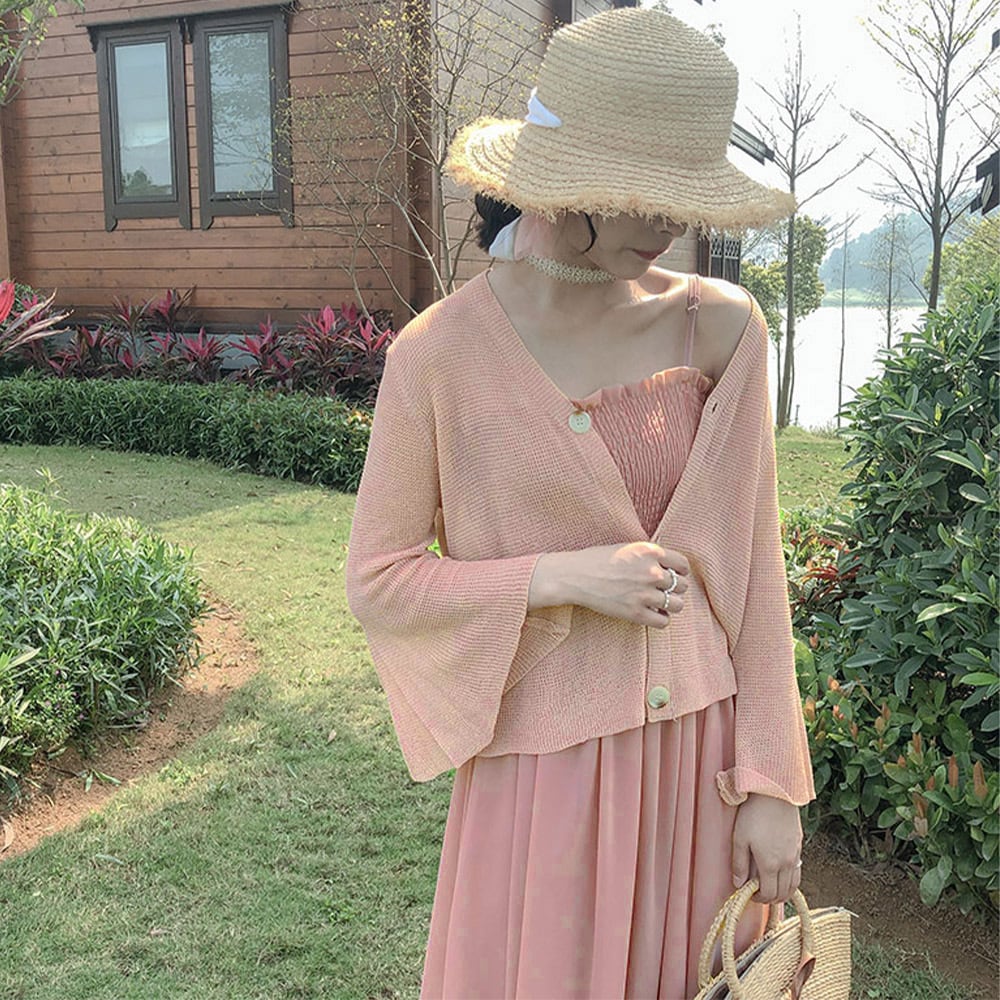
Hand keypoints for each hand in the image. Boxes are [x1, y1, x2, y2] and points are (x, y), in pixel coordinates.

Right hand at [529, 542, 688, 626]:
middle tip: (660, 590)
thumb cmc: (597, 559)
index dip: (679, 572)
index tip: (671, 576)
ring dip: (669, 605)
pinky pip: (664, 621)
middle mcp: (652, 572)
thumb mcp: (627, 548)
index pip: (683, 565)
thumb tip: (669, 568)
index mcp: (651, 552)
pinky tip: (650, 613)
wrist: (574, 576)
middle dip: (673, 589)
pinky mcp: (636, 613)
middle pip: (683, 586)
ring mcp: (645, 593)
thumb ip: (650, 555)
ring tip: (657, 603)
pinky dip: (660, 619)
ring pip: (677, 605)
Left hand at [731, 793, 802, 903]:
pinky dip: (791, 879)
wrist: (775, 794)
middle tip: (759, 891)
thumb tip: (739, 884)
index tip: (751, 894)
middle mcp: (786, 864)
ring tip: (770, 885)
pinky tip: (781, 872)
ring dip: (783, 891)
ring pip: (793, 885)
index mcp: (770, 864)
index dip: (759, 899)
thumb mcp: (740, 838)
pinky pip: (798, 871)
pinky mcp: (799, 846)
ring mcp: (795, 855)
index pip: (769, 894)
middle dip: (771, 898)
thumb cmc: (754, 814)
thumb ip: (739, 864)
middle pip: (783, 893)